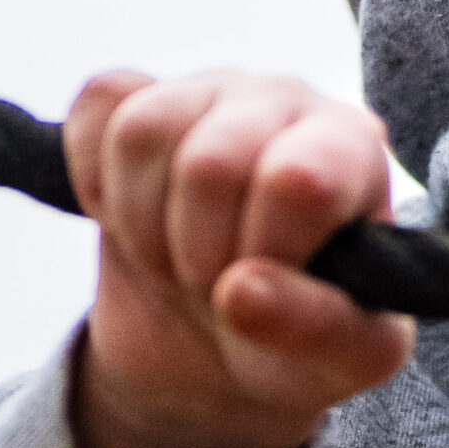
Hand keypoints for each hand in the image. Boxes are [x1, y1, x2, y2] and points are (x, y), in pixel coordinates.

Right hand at [65, 70, 412, 447]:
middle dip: (195, 252)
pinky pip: (98, 106)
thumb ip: (320, 330)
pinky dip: (95, 181)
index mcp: (353, 149)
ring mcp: (209, 88)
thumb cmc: (300, 338)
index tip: (264, 288)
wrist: (219, 343)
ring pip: (141, 132)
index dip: (261, 252)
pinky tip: (130, 215)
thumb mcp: (343, 359)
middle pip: (207, 163)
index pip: (297, 180)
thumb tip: (242, 291)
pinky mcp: (138, 93)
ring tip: (177, 257)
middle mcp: (288, 100)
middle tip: (214, 283)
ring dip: (141, 225)